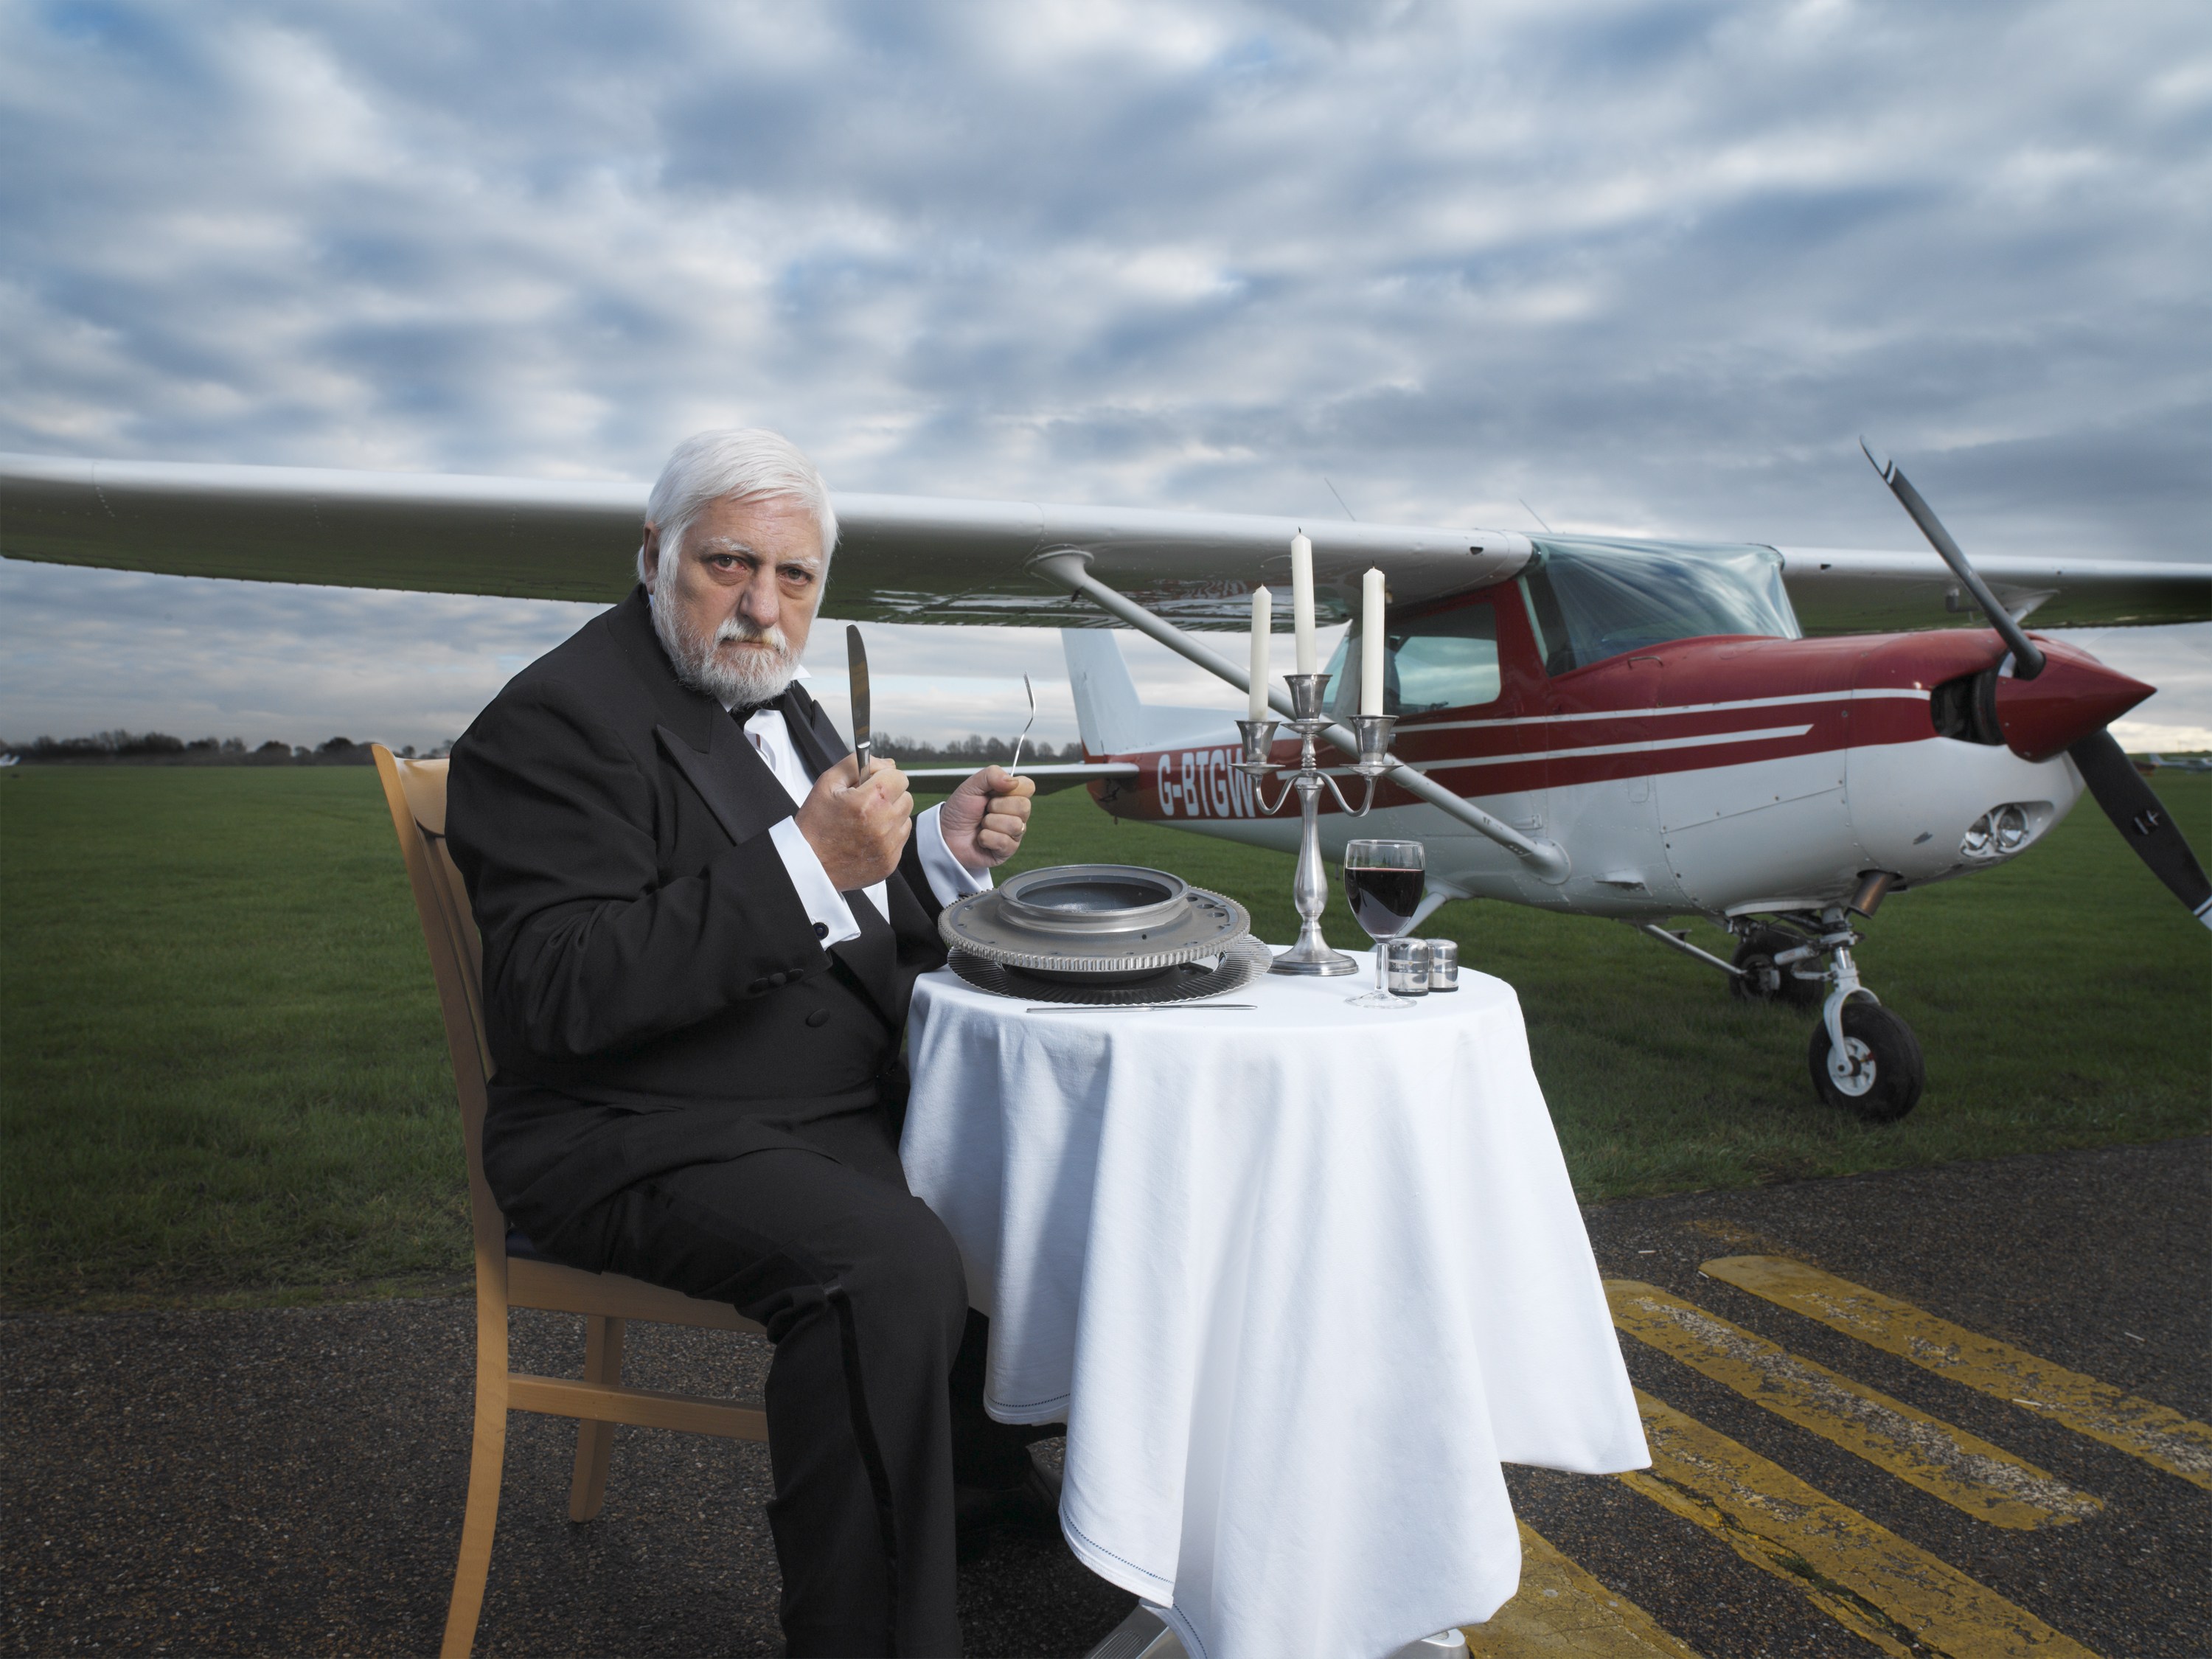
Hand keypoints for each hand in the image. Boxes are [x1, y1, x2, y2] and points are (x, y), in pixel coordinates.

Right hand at [794, 755, 912, 889]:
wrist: (808, 864)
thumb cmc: (815, 824)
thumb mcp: (828, 783)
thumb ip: (856, 764)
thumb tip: (887, 763)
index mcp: (869, 802)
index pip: (899, 777)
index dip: (883, 776)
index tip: (869, 783)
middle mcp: (883, 824)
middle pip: (905, 797)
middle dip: (889, 795)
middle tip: (865, 803)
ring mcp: (888, 846)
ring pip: (905, 818)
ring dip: (890, 816)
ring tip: (865, 822)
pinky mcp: (890, 863)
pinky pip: (900, 840)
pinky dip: (888, 836)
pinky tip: (867, 837)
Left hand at [939, 765, 1034, 870]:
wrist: (945, 834)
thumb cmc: (959, 811)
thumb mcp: (970, 786)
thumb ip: (991, 775)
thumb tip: (1013, 781)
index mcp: (1010, 795)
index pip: (1028, 786)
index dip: (1013, 787)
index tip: (994, 791)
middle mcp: (1016, 814)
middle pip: (1024, 806)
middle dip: (997, 807)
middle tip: (984, 810)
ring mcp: (1013, 833)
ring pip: (1015, 825)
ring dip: (990, 823)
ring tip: (981, 825)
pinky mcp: (1007, 850)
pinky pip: (1004, 842)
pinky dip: (986, 838)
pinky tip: (981, 839)